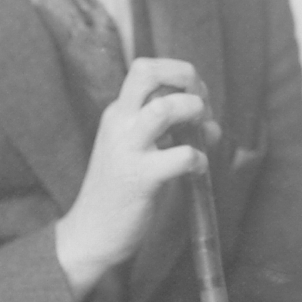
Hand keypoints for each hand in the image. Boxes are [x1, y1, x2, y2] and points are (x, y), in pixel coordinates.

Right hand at [53, 58, 221, 301]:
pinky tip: (197, 170)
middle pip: (147, 72)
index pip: (146, 68)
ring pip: (164, 108)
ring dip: (193, 111)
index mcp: (117, 113)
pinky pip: (180, 156)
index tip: (195, 98)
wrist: (91, 233)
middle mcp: (119, 123)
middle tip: (200, 103)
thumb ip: (170, 131)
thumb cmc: (120, 191)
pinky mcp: (140, 179)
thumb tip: (211, 124)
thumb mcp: (137, 150)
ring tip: (202, 131)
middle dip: (184, 75)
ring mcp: (128, 150)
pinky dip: (199, 158)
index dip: (178, 73)